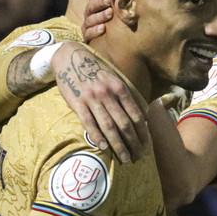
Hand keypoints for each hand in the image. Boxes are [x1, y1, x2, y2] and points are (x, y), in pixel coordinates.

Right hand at [54, 43, 149, 162]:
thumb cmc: (95, 71)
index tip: (147, 146)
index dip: (143, 132)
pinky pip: (88, 122)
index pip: (136, 114)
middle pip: (124, 123)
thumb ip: (127, 95)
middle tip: (139, 157)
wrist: (69, 58)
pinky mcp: (77, 103)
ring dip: (118, 145)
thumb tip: (143, 115)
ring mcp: (92, 98)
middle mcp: (108, 93)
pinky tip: (104, 147)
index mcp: (120, 88)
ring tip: (125, 158)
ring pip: (108, 126)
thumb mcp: (114, 78)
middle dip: (133, 143)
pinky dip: (97, 135)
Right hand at [83, 0, 112, 40]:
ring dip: (100, 16)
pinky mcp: (87, 37)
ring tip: (110, 13)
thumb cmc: (116, 20)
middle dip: (100, 1)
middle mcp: (90, 12)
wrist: (112, 44)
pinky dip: (95, 31)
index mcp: (96, 0)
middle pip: (91, 4)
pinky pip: (88, 34)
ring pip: (90, 19)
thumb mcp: (116, 5)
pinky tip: (103, 28)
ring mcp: (88, 24)